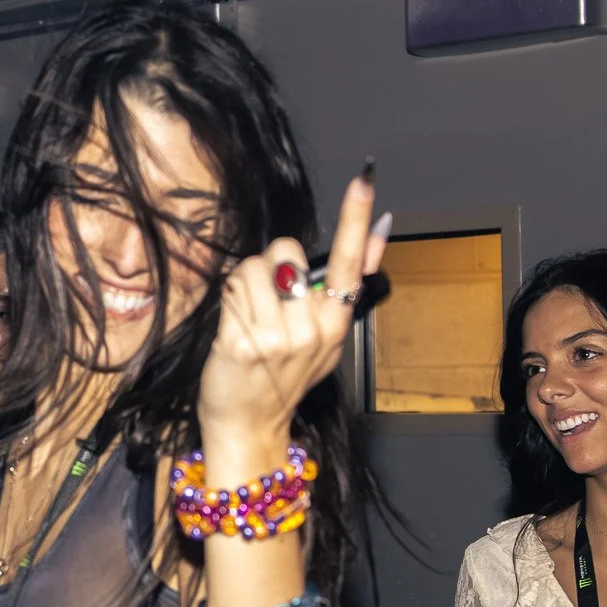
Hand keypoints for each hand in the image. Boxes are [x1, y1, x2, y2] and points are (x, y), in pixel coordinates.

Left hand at [199, 171, 389, 435]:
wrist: (249, 424)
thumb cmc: (284, 375)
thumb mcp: (326, 334)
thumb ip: (347, 283)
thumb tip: (380, 231)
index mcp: (335, 323)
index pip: (348, 262)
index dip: (355, 218)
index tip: (364, 181)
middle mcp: (311, 329)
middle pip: (285, 251)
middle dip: (270, 263)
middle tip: (266, 301)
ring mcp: (277, 338)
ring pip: (253, 268)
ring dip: (243, 284)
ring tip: (247, 317)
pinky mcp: (242, 343)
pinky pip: (230, 290)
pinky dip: (227, 301)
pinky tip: (232, 329)